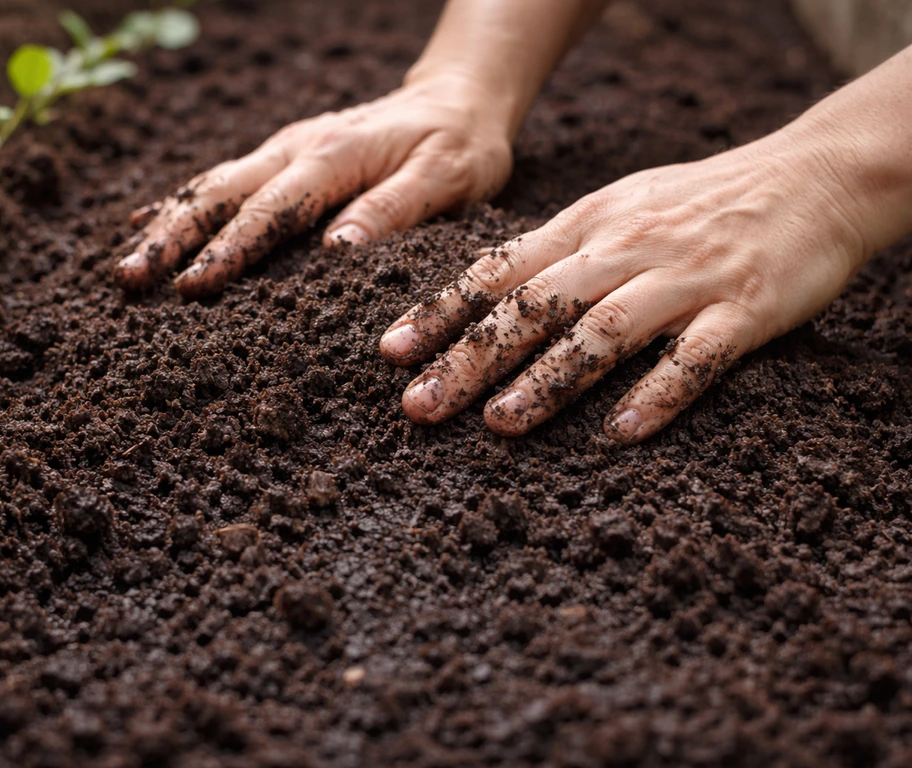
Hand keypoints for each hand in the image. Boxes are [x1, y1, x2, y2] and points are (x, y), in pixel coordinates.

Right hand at [114, 74, 511, 297]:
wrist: (458, 99)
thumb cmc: (460, 144)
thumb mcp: (446, 177)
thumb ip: (395, 209)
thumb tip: (337, 249)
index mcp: (334, 156)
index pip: (271, 209)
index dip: (230, 249)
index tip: (191, 285)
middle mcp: (298, 148)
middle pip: (221, 193)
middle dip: (172, 237)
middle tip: (129, 279)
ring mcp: (287, 149)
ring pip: (213, 185)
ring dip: (168, 224)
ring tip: (125, 263)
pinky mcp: (287, 157)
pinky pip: (226, 179)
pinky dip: (186, 202)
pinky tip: (153, 222)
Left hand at [379, 128, 869, 444]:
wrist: (810, 176)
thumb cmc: (699, 202)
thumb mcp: (617, 207)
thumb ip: (558, 249)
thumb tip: (487, 291)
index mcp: (589, 225)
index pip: (500, 269)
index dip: (442, 311)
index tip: (391, 352)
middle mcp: (625, 249)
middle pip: (536, 306)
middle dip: (472, 358)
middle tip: (420, 405)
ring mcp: (685, 280)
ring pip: (603, 331)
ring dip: (548, 379)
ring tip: (498, 424)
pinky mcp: (744, 311)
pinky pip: (696, 358)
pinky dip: (658, 393)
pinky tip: (621, 432)